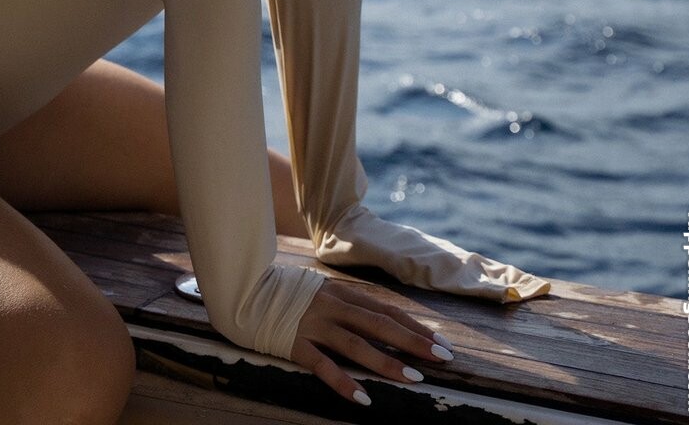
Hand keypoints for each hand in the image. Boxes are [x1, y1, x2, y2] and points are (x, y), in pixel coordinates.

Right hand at [290, 277, 453, 406]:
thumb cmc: (288, 295)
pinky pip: (323, 365)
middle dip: (413, 341)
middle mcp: (332, 306)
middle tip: (441, 358)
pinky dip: (344, 382)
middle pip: (379, 324)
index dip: (414, 326)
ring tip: (413, 378)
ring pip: (356, 344)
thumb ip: (348, 306)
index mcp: (341, 294)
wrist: (247, 291)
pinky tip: (363, 397)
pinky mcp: (296, 343)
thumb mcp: (322, 293)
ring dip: (386, 361)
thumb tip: (381, 322)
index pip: (386, 311)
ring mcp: (314, 325)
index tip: (440, 343)